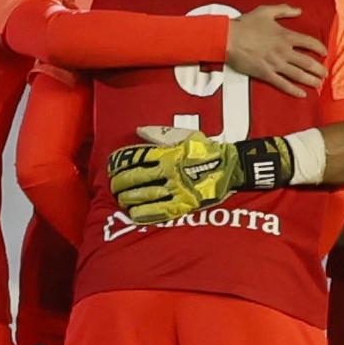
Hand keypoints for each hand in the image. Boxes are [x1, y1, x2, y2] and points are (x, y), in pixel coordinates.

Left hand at [108, 127, 293, 224]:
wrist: (231, 167)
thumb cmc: (207, 150)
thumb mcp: (185, 135)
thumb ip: (160, 134)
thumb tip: (138, 131)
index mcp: (166, 154)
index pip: (135, 159)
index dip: (119, 165)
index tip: (112, 169)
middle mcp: (168, 172)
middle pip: (135, 179)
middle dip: (120, 184)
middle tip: (114, 187)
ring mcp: (175, 190)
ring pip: (144, 196)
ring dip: (129, 199)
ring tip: (122, 200)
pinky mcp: (184, 204)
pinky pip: (159, 211)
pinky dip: (144, 213)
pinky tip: (134, 214)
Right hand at [226, 4, 327, 96]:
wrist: (228, 38)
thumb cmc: (245, 24)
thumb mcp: (266, 11)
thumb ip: (284, 10)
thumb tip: (298, 10)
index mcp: (285, 36)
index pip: (309, 43)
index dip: (320, 48)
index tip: (325, 53)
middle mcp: (284, 51)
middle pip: (308, 62)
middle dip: (319, 69)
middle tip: (325, 73)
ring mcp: (275, 64)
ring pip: (299, 75)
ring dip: (311, 80)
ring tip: (319, 84)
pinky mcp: (266, 74)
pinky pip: (283, 84)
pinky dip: (294, 90)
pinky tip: (302, 94)